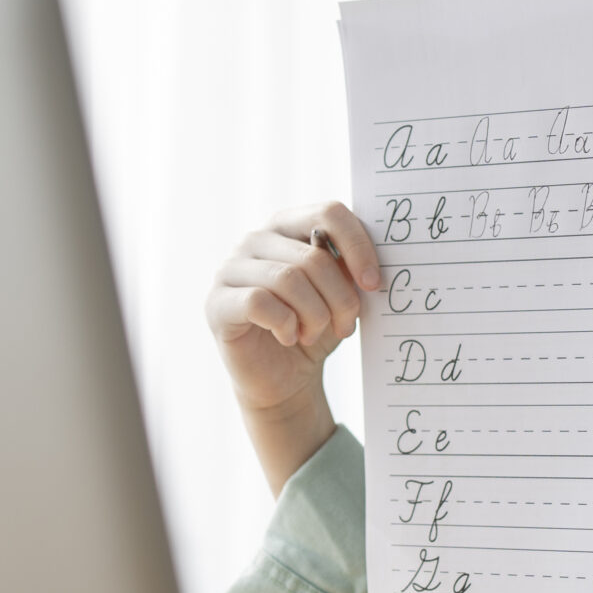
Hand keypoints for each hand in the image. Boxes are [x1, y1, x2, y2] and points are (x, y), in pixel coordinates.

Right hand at [205, 201, 380, 490]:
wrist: (283, 380)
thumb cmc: (312, 331)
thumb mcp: (339, 297)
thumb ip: (349, 270)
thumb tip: (368, 264)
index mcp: (288, 226)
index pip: (328, 213)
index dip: (358, 246)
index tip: (374, 284)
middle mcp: (256, 239)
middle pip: (313, 256)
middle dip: (340, 298)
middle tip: (345, 326)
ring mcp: (231, 268)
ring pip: (288, 279)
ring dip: (315, 316)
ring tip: (314, 334)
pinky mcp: (217, 302)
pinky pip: (260, 303)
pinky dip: (285, 325)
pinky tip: (288, 337)